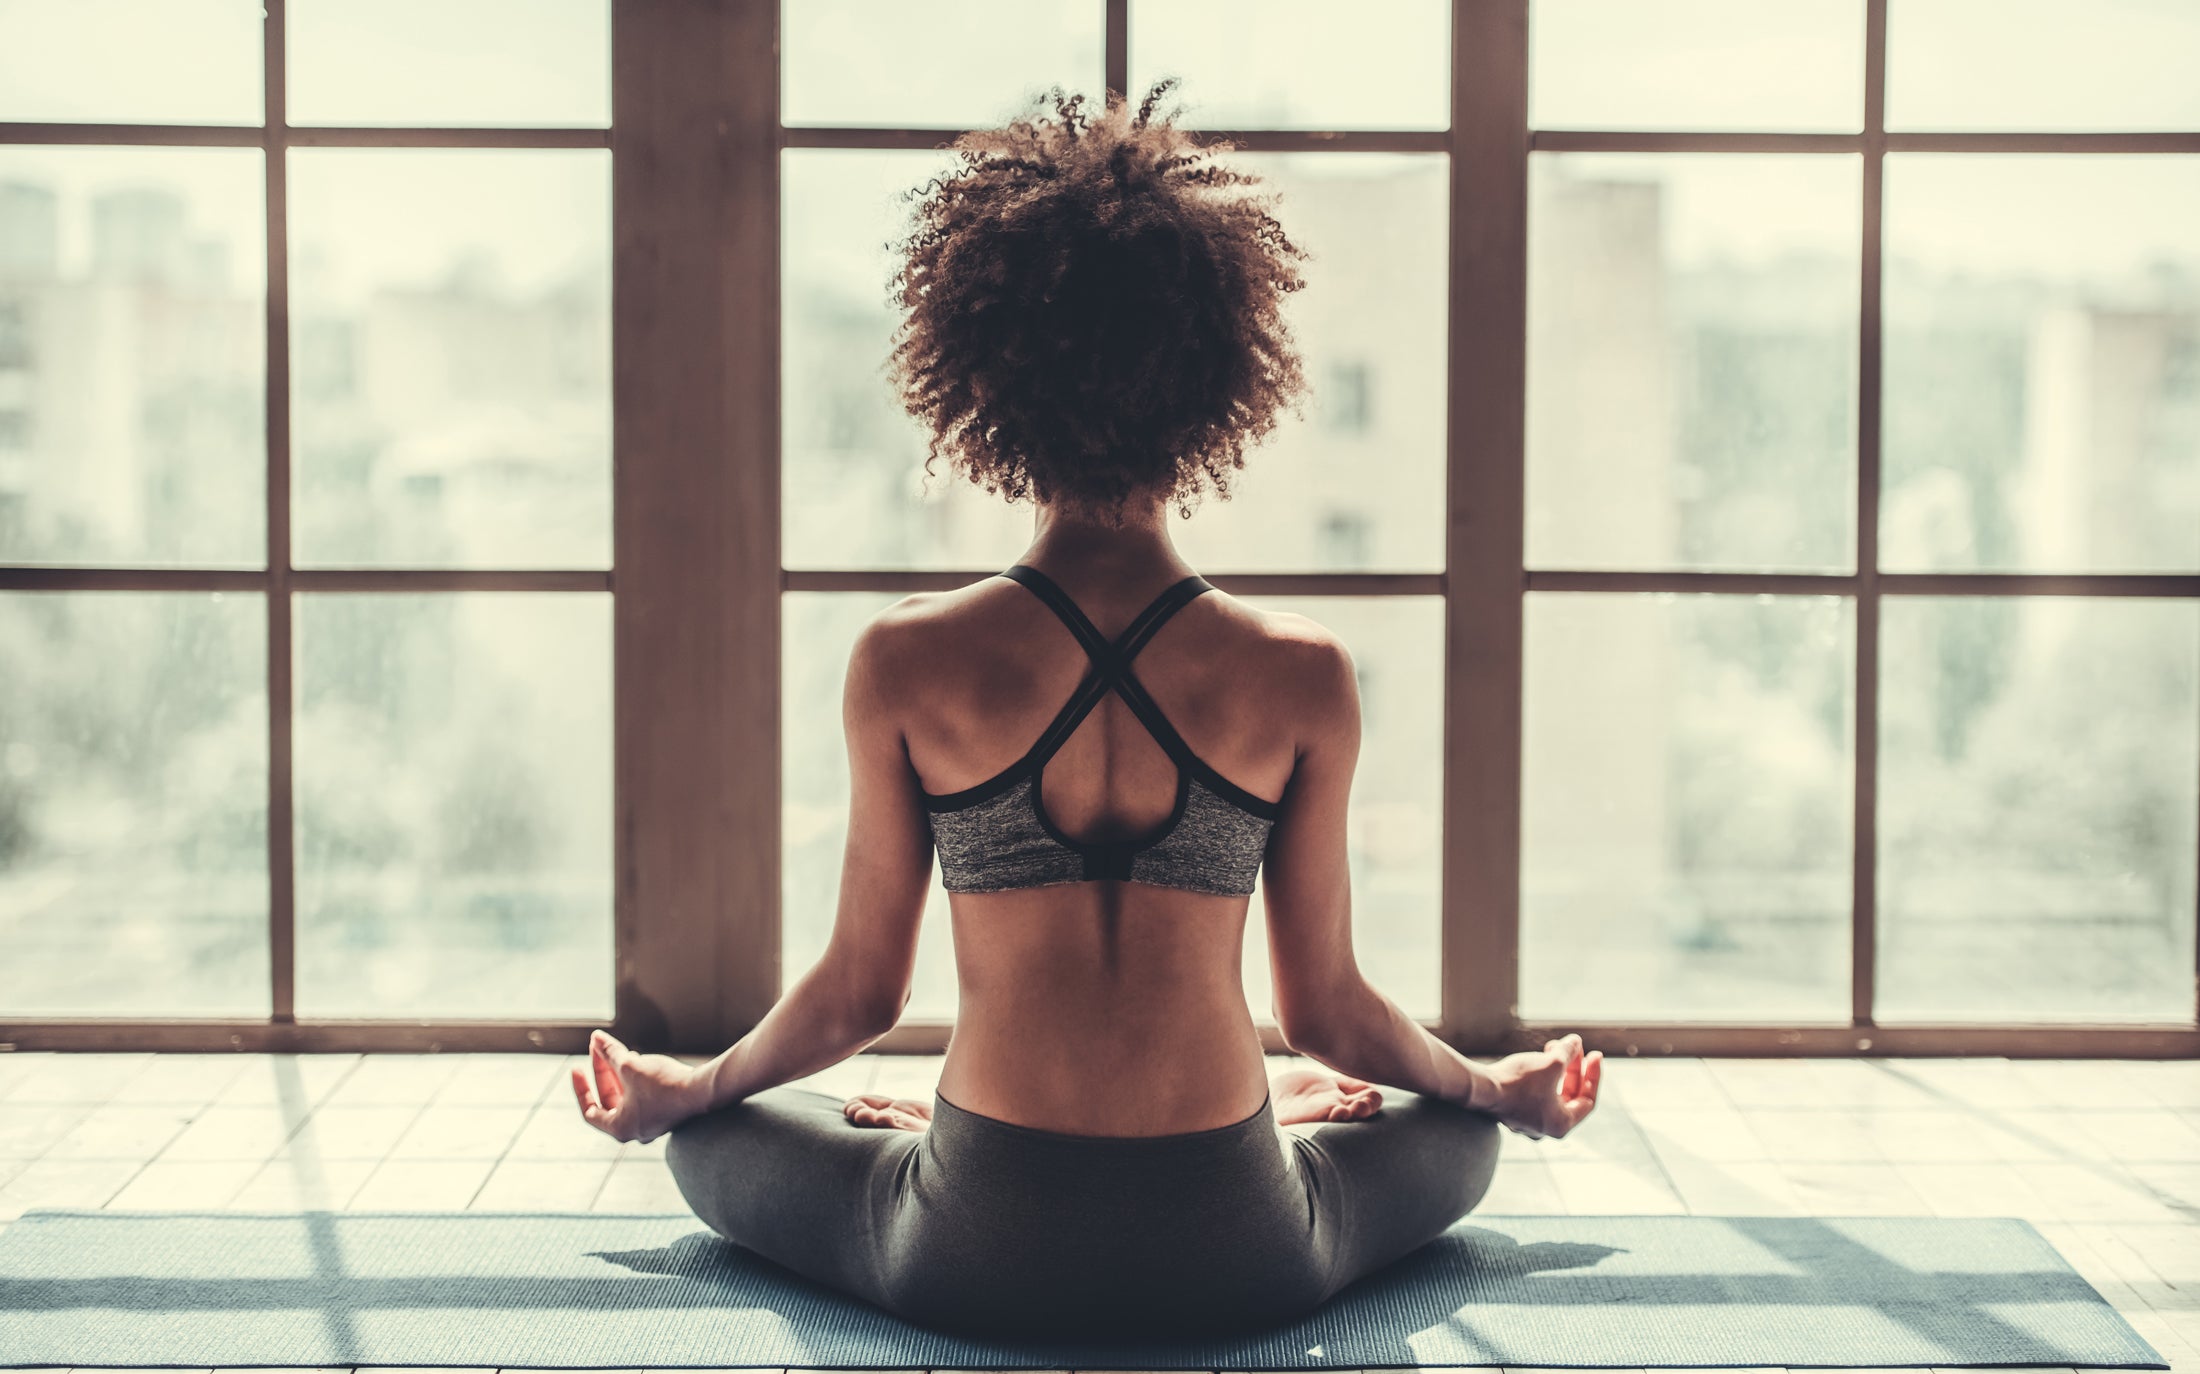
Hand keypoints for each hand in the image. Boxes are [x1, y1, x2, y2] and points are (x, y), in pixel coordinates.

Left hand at [569, 1028, 708, 1143]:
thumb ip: (610, 1053)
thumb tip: (596, 1038)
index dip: (581, 1088)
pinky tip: (638, 1059)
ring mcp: (652, 1123)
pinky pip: (643, 1096)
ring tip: (617, 1050)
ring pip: (628, 1097)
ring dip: (619, 1073)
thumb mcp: (630, 1066)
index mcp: (620, 1127)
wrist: (704, 1091)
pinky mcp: (667, 1113)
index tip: (576, 1068)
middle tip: (597, 1049)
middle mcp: (635, 1130)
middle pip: (609, 1100)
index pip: (590, 1111)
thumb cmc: (664, 1084)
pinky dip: (636, 1079)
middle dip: (603, 1073)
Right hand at [1482, 1033, 1601, 1139]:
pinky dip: (1541, 1076)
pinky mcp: (1512, 1111)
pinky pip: (1535, 1094)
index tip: (1595, 1054)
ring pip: (1551, 1093)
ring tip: (1552, 1047)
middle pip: (1569, 1096)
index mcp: (1561, 1125)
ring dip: (1556, 1069)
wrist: (1478, 1088)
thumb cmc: (1517, 1081)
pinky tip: (1537, 1059)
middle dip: (1574, 1069)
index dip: (1594, 1075)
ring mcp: (1527, 1122)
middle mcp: (1545, 1129)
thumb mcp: (1551, 1062)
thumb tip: (1576, 1042)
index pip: (1587, 1100)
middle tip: (1575, 1048)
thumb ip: (1568, 1052)